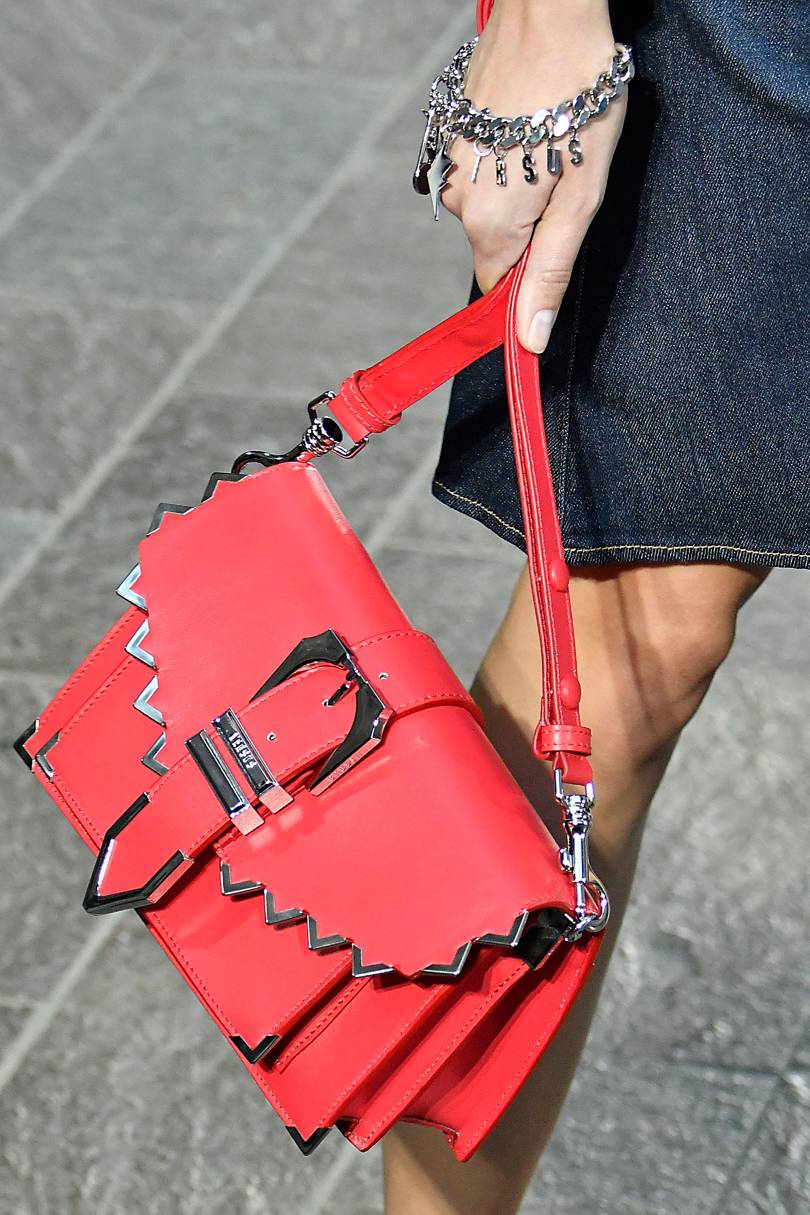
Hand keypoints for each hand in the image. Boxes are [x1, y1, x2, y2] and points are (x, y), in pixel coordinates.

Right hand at [440, 0, 626, 351]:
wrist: (549, 9)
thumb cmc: (578, 97)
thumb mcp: (581, 196)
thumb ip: (552, 271)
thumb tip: (531, 337)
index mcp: (488, 225)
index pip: (498, 287)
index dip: (530, 280)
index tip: (559, 248)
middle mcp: (457, 199)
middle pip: (497, 243)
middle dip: (534, 224)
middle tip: (569, 174)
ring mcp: (450, 162)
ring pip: (490, 203)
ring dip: (522, 185)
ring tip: (552, 137)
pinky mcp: (452, 130)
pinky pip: (482, 168)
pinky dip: (507, 157)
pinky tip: (532, 120)